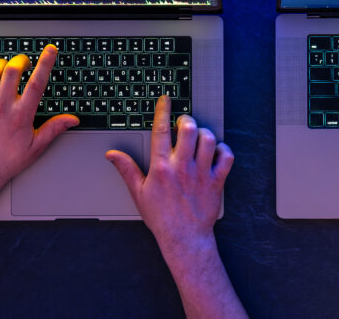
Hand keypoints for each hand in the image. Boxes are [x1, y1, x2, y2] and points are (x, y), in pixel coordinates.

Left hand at [0, 45, 78, 203]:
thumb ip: (54, 129)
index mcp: (21, 116)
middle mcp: (2, 108)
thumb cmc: (7, 161)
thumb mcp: (36, 147)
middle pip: (12, 71)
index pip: (37, 84)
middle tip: (25, 62)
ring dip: (1, 64)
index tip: (50, 51)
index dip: (45, 64)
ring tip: (6, 67)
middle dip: (21, 60)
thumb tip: (72, 120)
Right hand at [106, 96, 233, 256]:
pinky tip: (216, 152)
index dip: (163, 111)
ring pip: (208, 139)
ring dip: (205, 134)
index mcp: (161, 168)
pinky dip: (223, 150)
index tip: (166, 99)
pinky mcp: (217, 181)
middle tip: (185, 123)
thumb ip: (127, 170)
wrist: (184, 238)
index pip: (161, 131)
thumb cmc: (161, 217)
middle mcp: (182, 167)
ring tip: (199, 138)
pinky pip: (226, 157)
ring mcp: (201, 173)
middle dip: (187, 120)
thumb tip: (112, 154)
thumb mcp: (139, 193)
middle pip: (189, 129)